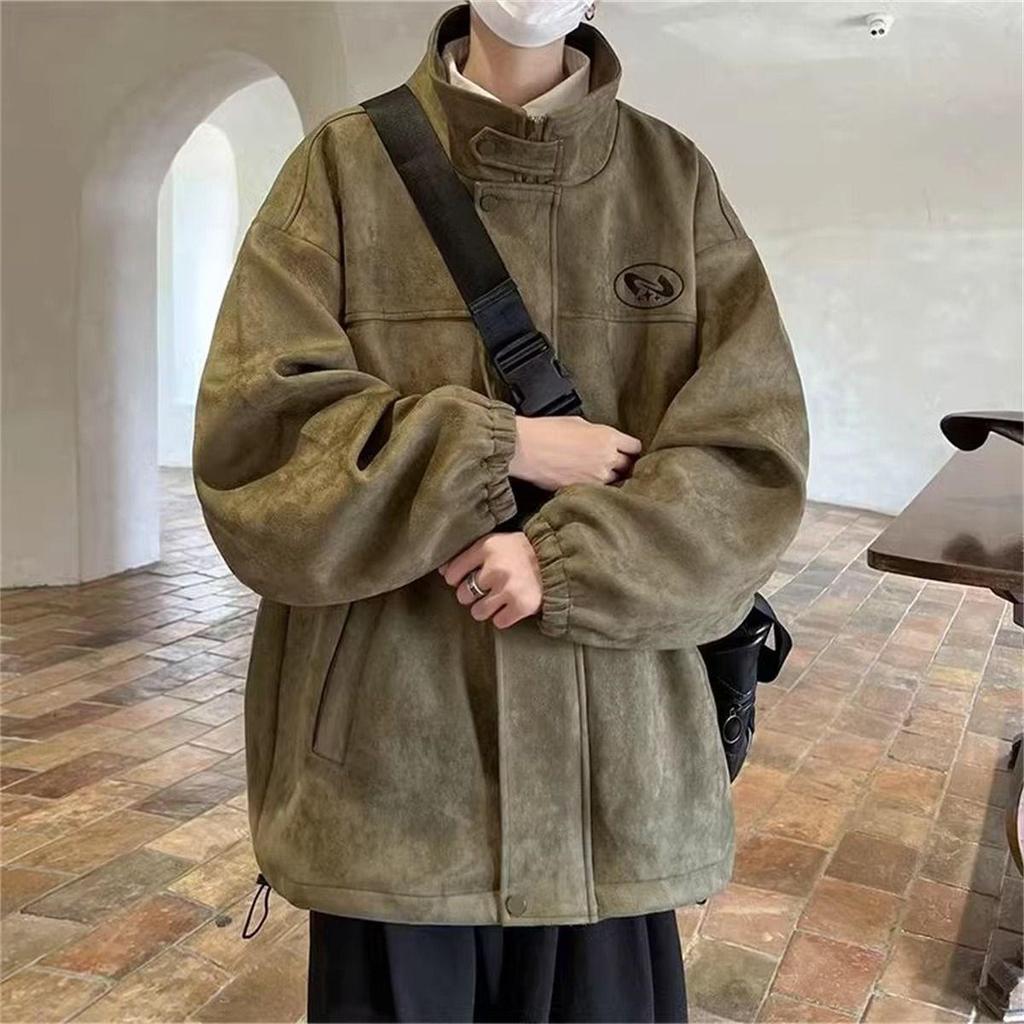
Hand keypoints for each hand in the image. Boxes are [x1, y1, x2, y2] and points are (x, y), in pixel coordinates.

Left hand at [438, 532, 541, 628]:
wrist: (557, 559)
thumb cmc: (521, 551)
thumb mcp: (495, 543)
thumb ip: (470, 555)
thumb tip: (443, 571)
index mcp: (486, 548)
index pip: (452, 572)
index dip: (455, 579)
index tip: (464, 579)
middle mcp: (495, 568)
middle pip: (463, 595)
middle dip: (472, 595)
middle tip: (485, 589)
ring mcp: (509, 589)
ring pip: (478, 612)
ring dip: (485, 608)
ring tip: (497, 599)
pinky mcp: (521, 606)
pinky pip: (498, 622)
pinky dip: (503, 617)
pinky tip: (510, 606)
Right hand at [509, 415, 641, 489]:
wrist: (525, 448)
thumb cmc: (547, 431)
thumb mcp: (579, 423)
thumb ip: (598, 434)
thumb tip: (604, 442)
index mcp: (608, 437)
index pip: (634, 447)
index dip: (630, 449)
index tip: (627, 451)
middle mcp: (607, 458)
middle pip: (628, 466)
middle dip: (622, 464)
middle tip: (613, 463)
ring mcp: (596, 477)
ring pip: (614, 481)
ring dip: (608, 478)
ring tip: (596, 473)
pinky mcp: (583, 489)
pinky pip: (597, 491)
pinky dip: (595, 487)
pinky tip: (585, 480)